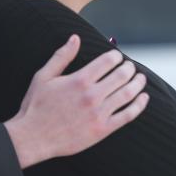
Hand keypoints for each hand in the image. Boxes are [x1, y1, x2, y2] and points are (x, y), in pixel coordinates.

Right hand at [4, 35, 148, 168]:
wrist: (32, 138)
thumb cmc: (35, 106)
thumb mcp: (43, 77)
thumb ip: (61, 56)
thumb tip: (75, 37)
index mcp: (79, 80)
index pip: (108, 61)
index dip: (116, 56)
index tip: (118, 57)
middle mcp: (91, 95)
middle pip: (121, 75)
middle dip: (129, 68)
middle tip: (131, 67)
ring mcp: (99, 113)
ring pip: (128, 94)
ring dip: (138, 83)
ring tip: (140, 78)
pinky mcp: (103, 129)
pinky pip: (128, 115)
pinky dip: (139, 105)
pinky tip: (143, 98)